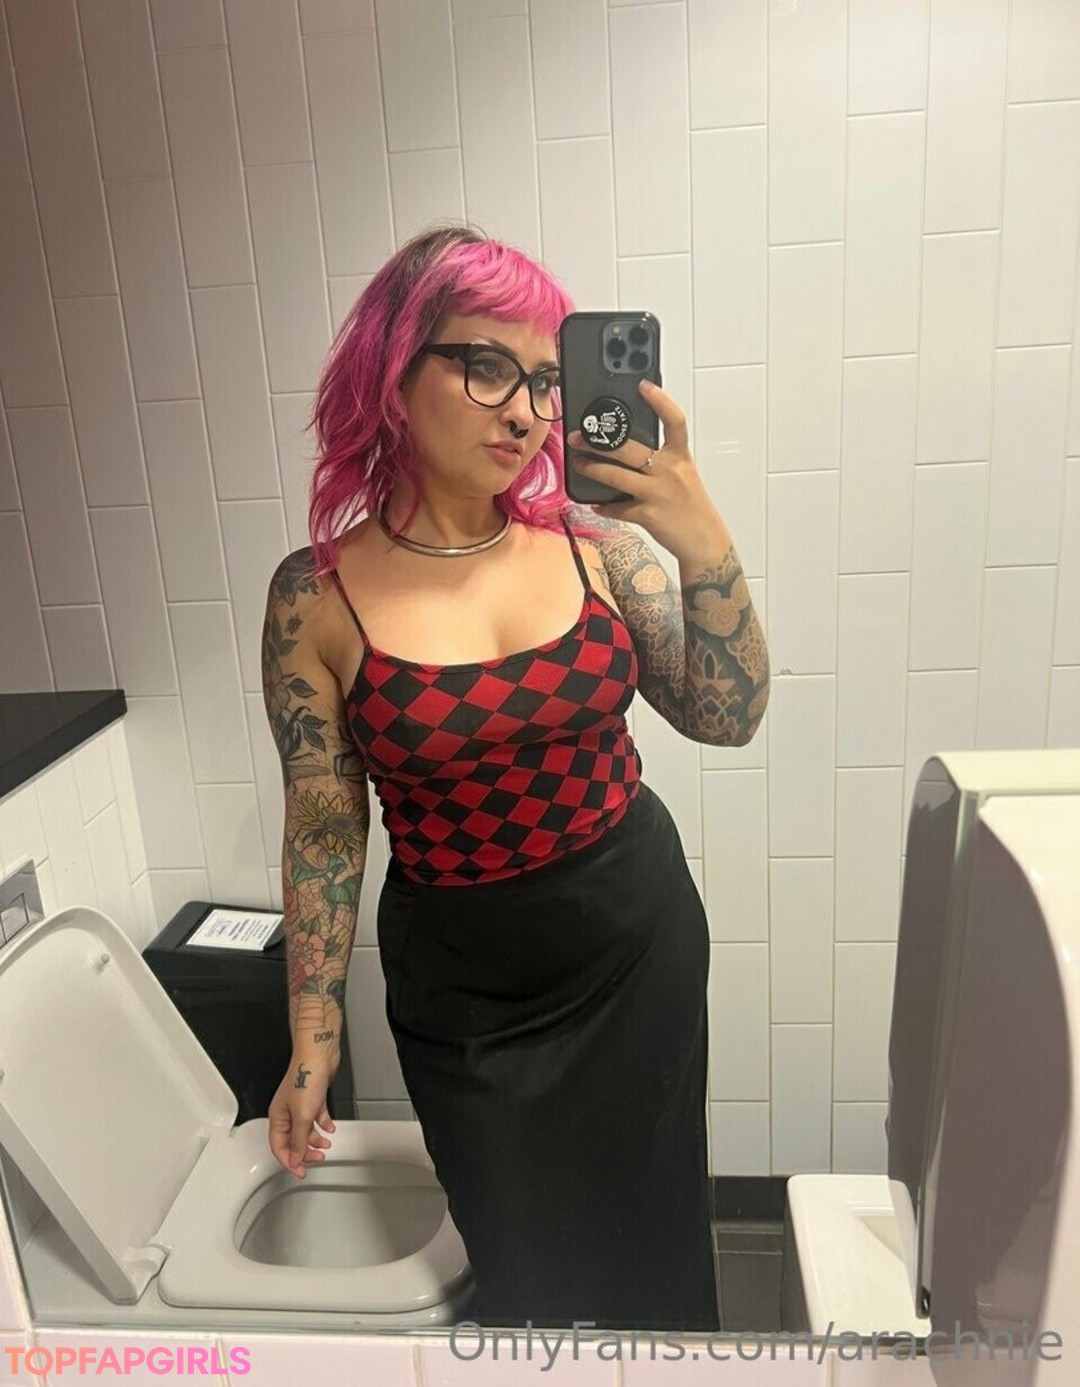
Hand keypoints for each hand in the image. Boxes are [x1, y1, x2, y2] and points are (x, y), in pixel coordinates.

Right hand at [268, 1057, 337, 1179]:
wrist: (319, 1055)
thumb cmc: (306, 1078)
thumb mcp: (302, 1116)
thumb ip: (299, 1140)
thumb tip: (295, 1159)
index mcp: (277, 1117)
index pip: (279, 1147)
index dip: (289, 1162)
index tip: (300, 1172)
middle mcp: (287, 1112)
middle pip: (293, 1140)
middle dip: (305, 1152)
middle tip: (318, 1159)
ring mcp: (300, 1105)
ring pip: (305, 1130)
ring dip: (315, 1139)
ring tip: (326, 1144)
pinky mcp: (313, 1097)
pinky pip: (316, 1117)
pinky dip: (323, 1124)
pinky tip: (330, 1127)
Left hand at [567, 379, 729, 565]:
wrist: (705, 542)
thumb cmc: (692, 508)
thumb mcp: (684, 476)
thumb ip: (662, 461)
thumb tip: (629, 452)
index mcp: (680, 457)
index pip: (674, 421)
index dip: (660, 400)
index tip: (643, 385)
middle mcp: (670, 471)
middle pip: (629, 448)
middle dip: (599, 442)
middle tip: (579, 437)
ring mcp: (658, 493)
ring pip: (616, 476)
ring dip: (592, 469)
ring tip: (578, 465)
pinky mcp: (648, 515)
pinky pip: (618, 508)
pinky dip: (604, 506)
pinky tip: (596, 504)